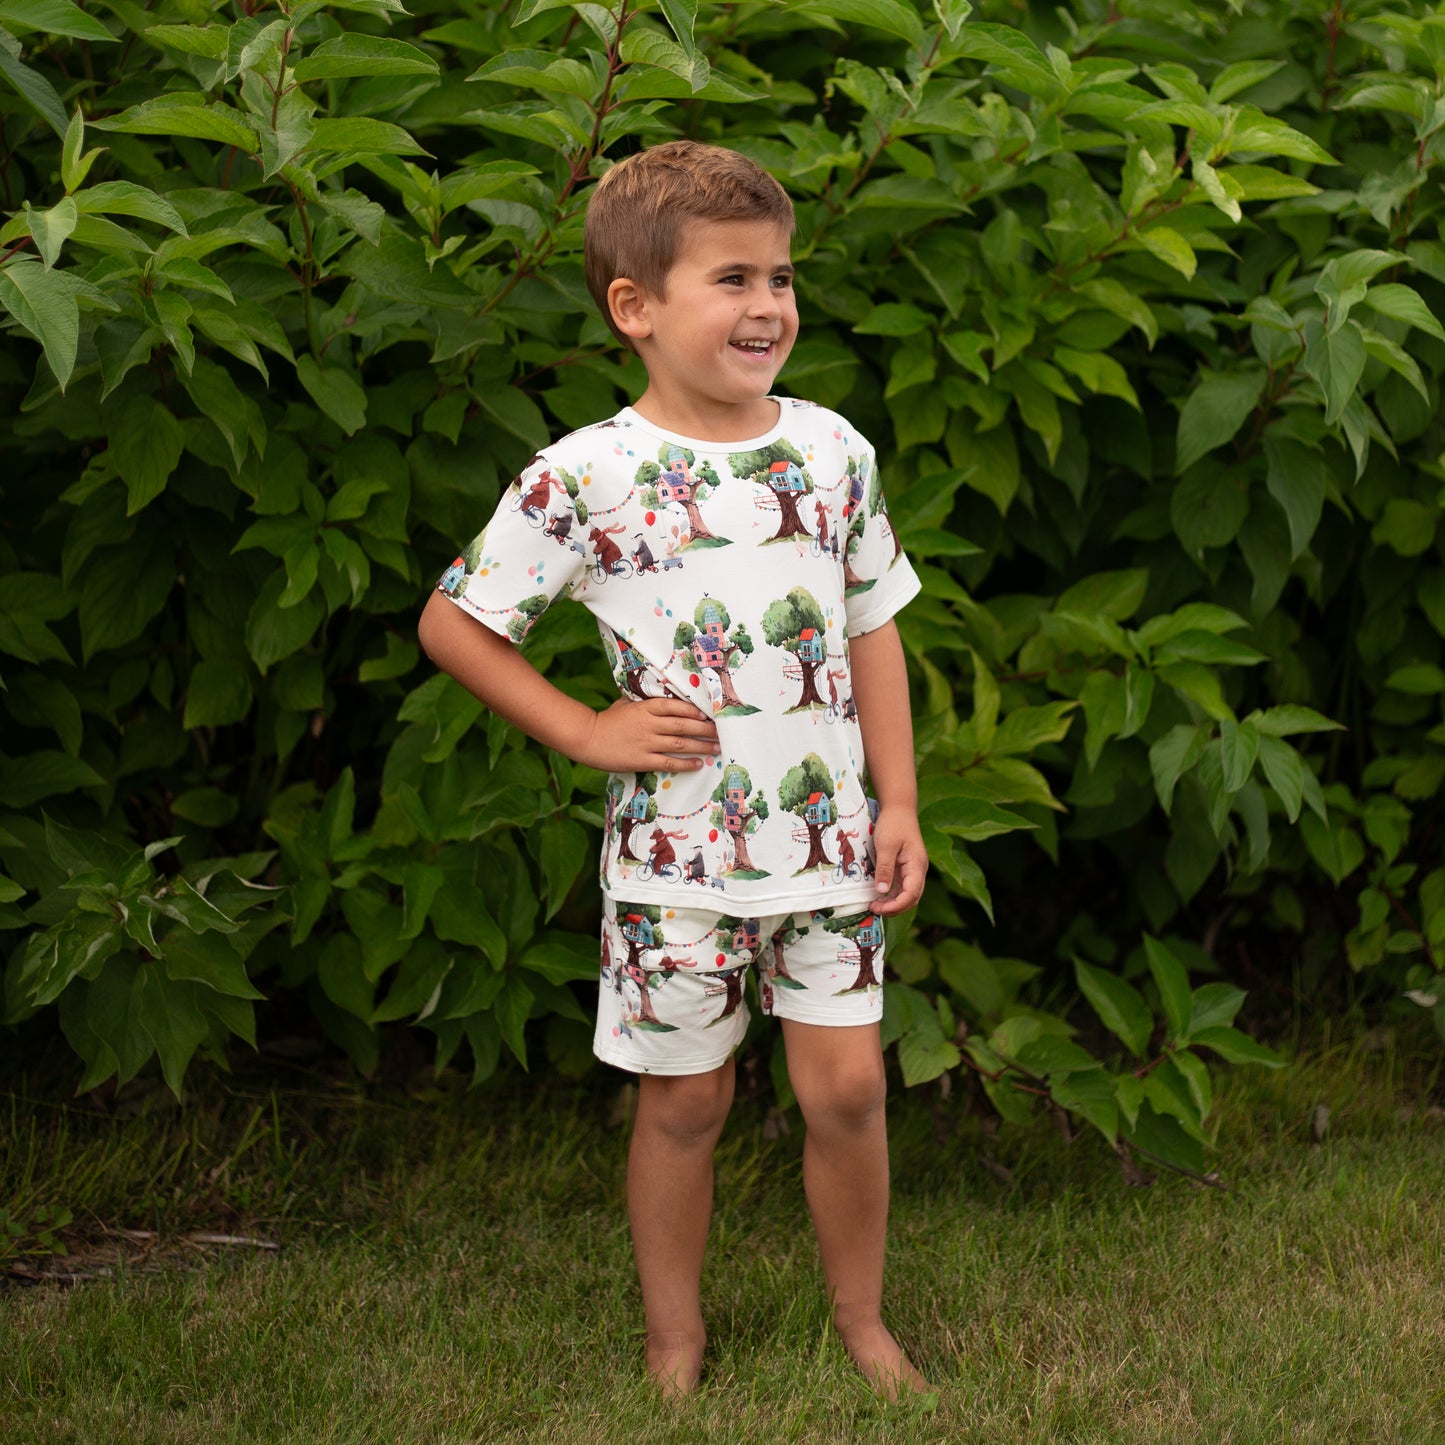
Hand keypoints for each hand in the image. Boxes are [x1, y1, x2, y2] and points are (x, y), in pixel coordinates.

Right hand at [577, 697, 719, 772]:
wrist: (587, 738)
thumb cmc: (607, 720)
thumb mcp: (625, 704)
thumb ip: (644, 703)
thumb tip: (663, 700)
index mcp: (645, 707)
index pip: (676, 706)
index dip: (694, 710)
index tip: (708, 714)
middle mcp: (649, 723)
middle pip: (684, 724)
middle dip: (705, 728)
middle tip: (721, 731)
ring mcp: (647, 742)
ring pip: (681, 743)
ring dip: (702, 745)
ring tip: (717, 747)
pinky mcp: (642, 759)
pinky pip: (669, 762)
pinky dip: (686, 763)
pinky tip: (699, 763)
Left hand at [870, 807, 926, 914]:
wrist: (899, 808)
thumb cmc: (893, 824)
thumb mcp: (886, 845)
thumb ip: (885, 868)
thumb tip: (882, 891)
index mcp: (917, 865)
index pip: (911, 894)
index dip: (896, 905)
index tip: (878, 907)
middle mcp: (918, 870)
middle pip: (911, 898)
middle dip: (894, 908)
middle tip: (874, 909)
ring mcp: (912, 870)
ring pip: (907, 894)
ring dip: (893, 903)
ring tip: (874, 905)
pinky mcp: (906, 867)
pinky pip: (901, 887)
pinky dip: (892, 895)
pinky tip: (878, 896)